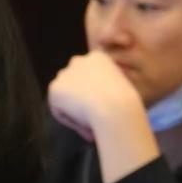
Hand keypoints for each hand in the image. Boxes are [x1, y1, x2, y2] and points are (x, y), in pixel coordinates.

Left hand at [48, 51, 159, 182]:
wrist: (115, 108)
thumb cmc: (127, 102)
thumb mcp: (122, 88)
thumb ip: (107, 87)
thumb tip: (98, 101)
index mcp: (99, 57)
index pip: (91, 76)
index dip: (98, 94)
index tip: (107, 107)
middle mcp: (79, 60)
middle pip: (76, 83)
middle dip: (82, 99)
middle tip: (97, 116)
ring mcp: (64, 73)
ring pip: (67, 97)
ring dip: (76, 110)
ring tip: (92, 124)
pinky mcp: (55, 88)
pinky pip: (59, 110)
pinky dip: (71, 120)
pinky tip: (85, 125)